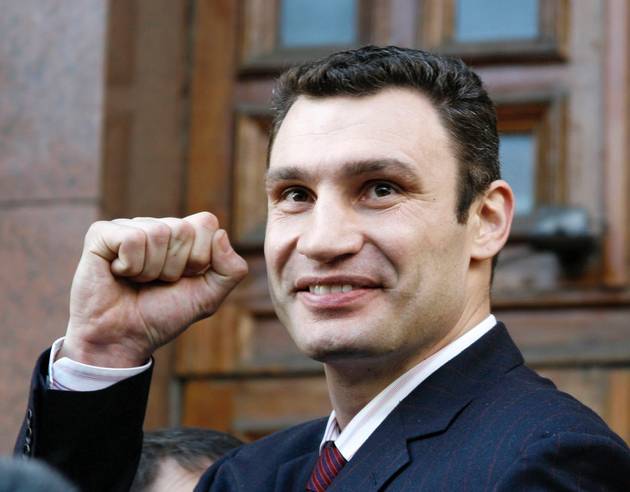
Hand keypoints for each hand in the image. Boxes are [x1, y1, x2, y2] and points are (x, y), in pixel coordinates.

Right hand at [60, 212, 247, 366]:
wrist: (122, 339)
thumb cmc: (162, 316)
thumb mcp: (208, 298)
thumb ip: (230, 270)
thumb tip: (221, 234)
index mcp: (183, 235)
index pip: (206, 223)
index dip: (199, 257)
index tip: (183, 278)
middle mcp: (156, 225)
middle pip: (183, 229)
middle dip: (174, 267)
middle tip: (157, 283)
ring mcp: (128, 227)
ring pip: (158, 233)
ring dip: (151, 270)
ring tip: (138, 281)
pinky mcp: (101, 233)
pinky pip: (131, 238)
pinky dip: (129, 265)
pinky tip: (119, 273)